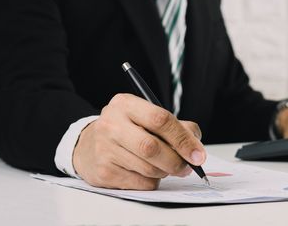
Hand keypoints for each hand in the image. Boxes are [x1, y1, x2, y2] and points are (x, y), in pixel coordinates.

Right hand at [73, 93, 205, 189]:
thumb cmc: (128, 130)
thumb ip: (176, 127)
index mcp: (125, 104)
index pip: (160, 119)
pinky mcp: (103, 172)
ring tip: (167, 167)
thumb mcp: (148, 117)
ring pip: (148, 168)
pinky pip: (140, 183)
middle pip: (152, 147)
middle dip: (176, 161)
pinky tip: (149, 173)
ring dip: (165, 172)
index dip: (183, 139)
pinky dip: (153, 181)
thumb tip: (196, 148)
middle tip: (188, 167)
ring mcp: (104, 149)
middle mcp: (111, 124)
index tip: (198, 154)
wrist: (88, 145)